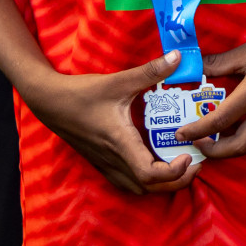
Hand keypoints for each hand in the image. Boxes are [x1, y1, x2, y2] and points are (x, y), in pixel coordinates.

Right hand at [18, 50, 194, 194]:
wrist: (49, 103)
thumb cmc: (81, 93)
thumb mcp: (118, 81)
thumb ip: (150, 71)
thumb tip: (178, 57)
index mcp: (120, 143)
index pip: (150, 174)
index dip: (174, 172)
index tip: (189, 155)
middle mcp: (114, 160)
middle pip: (150, 188)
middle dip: (177, 181)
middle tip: (196, 162)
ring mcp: (107, 164)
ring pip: (139, 188)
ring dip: (163, 184)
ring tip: (181, 164)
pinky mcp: (102, 163)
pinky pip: (128, 182)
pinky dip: (147, 181)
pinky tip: (156, 163)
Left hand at [178, 5, 245, 158]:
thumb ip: (219, 63)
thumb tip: (192, 68)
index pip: (221, 121)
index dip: (198, 131)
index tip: (181, 133)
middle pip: (240, 145)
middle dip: (216, 152)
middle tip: (198, 143)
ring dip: (233, 148)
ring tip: (216, 139)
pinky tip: (240, 130)